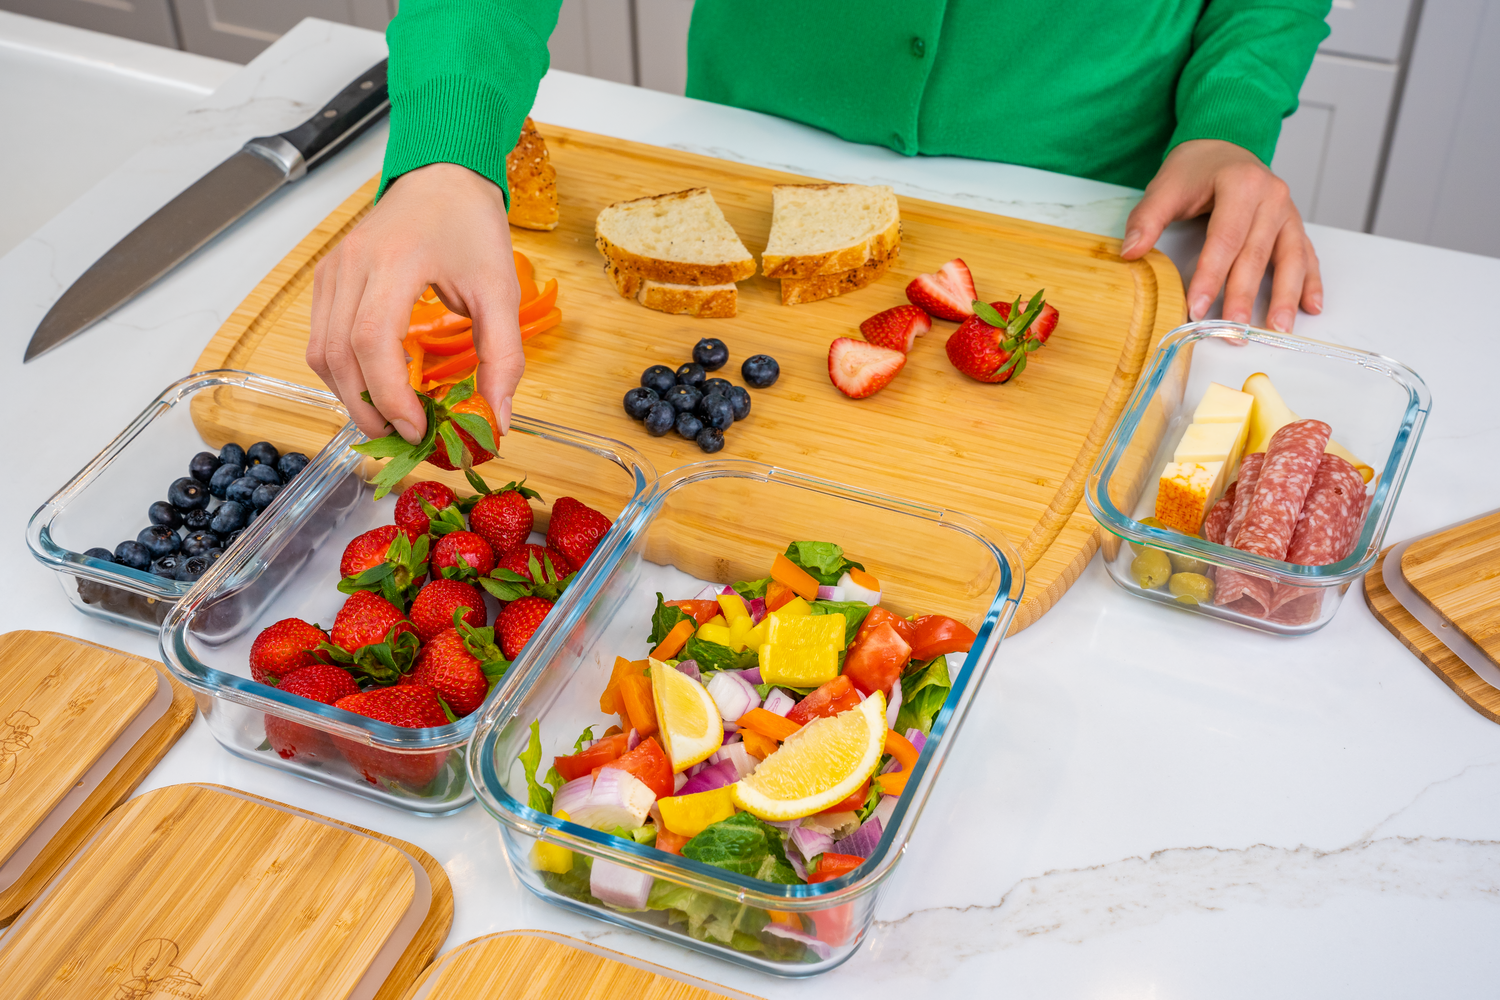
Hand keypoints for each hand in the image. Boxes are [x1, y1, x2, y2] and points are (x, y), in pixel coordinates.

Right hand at [308, 162, 524, 442]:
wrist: (443, 177)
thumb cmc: (471, 225)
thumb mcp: (501, 290)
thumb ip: (502, 356)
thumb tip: (496, 419)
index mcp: (395, 262)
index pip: (372, 341)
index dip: (390, 394)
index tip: (418, 427)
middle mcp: (352, 265)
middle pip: (337, 355)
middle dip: (368, 407)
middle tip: (404, 438)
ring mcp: (332, 271)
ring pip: (320, 352)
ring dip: (351, 395)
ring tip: (391, 418)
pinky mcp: (327, 278)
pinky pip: (321, 338)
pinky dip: (344, 372)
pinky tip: (377, 384)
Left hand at [1119, 139, 1321, 332]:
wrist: (1222, 147)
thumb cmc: (1195, 170)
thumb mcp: (1165, 188)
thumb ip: (1147, 219)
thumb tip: (1130, 252)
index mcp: (1241, 184)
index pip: (1225, 239)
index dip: (1211, 276)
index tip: (1198, 307)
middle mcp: (1271, 196)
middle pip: (1257, 253)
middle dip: (1245, 295)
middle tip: (1236, 330)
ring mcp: (1287, 211)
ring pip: (1291, 257)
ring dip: (1286, 295)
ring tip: (1278, 329)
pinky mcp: (1294, 224)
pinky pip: (1307, 254)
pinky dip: (1310, 281)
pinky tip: (1310, 307)